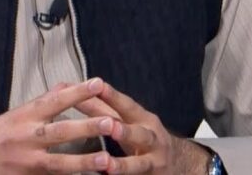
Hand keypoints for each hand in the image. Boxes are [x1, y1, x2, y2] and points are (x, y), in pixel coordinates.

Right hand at [0, 77, 116, 173]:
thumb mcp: (15, 114)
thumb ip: (42, 104)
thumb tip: (67, 87)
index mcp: (23, 117)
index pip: (54, 101)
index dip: (76, 92)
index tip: (98, 83)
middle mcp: (25, 139)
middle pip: (59, 132)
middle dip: (86, 127)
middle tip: (111, 122)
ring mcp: (26, 163)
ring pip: (58, 163)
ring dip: (83, 162)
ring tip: (105, 160)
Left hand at [71, 80, 210, 174]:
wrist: (178, 163)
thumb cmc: (142, 136)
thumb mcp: (127, 120)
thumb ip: (101, 107)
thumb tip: (73, 89)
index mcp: (143, 119)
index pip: (127, 106)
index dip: (113, 96)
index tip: (98, 86)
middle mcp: (152, 138)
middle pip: (140, 134)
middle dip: (126, 131)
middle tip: (111, 127)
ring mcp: (154, 161)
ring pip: (141, 164)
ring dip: (124, 164)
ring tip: (109, 166)